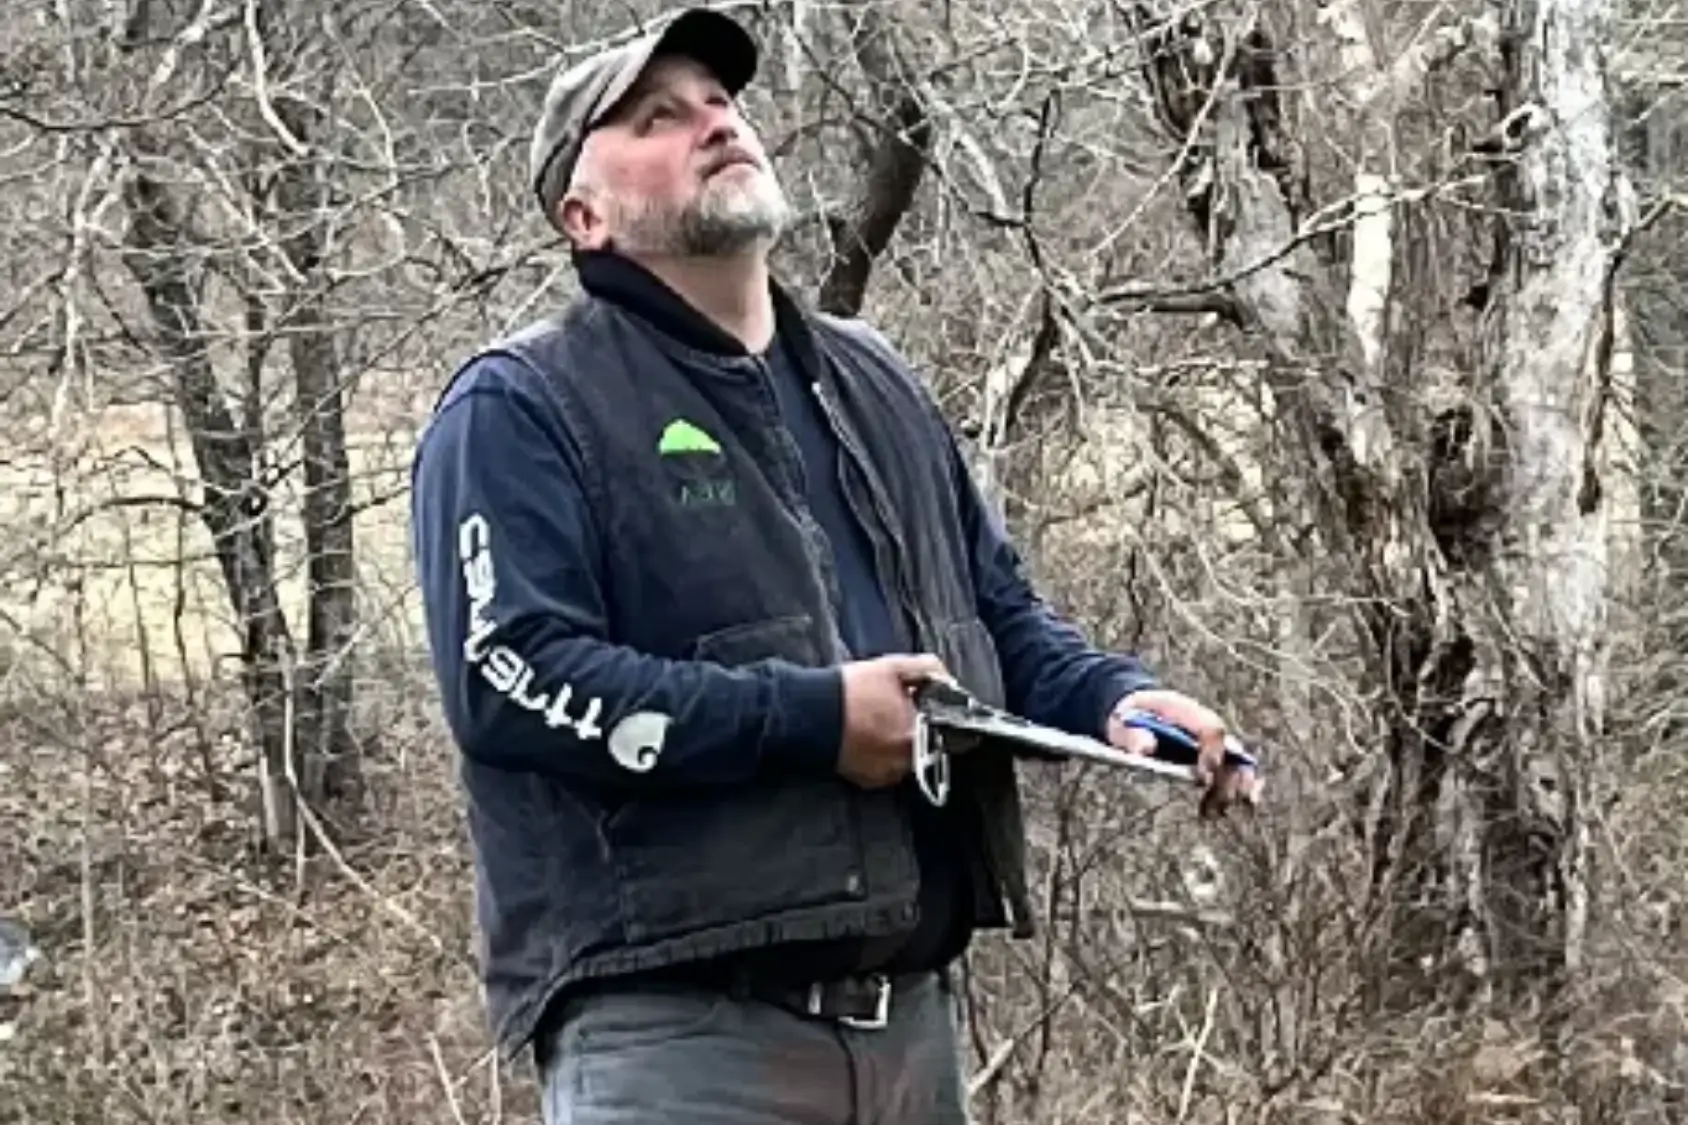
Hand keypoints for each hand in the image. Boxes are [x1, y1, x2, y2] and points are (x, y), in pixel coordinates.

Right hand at [837, 653, 949, 788]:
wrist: (809, 714)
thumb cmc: (850, 690)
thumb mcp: (892, 667)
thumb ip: (927, 670)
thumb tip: (947, 680)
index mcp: (917, 732)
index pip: (942, 727)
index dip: (932, 713)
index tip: (919, 704)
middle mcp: (906, 760)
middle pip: (924, 743)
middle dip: (914, 727)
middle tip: (894, 712)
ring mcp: (887, 774)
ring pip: (905, 759)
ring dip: (898, 744)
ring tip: (877, 726)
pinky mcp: (868, 782)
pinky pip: (885, 770)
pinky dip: (881, 757)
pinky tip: (867, 740)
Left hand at [1106, 688, 1260, 817]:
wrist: (1133, 711)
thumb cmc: (1127, 718)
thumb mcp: (1120, 723)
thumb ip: (1130, 735)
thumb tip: (1145, 749)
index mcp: (1184, 710)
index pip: (1211, 728)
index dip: (1212, 753)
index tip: (1203, 779)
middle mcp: (1203, 726)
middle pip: (1231, 749)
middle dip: (1231, 778)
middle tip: (1223, 803)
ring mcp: (1208, 742)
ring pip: (1234, 765)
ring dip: (1232, 790)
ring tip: (1219, 813)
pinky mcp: (1207, 757)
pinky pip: (1228, 773)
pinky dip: (1232, 790)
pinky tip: (1223, 810)